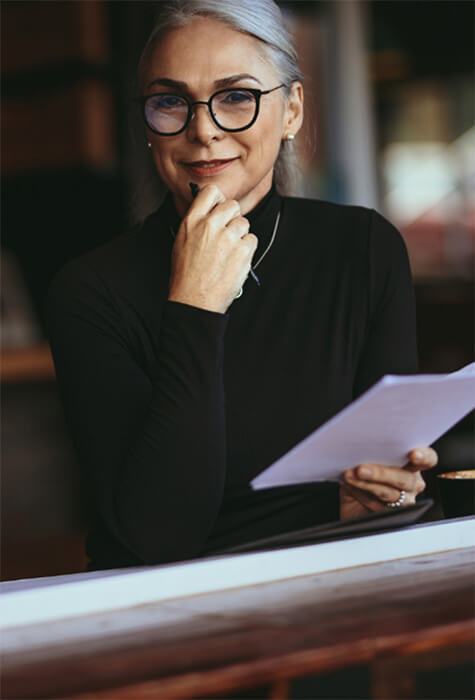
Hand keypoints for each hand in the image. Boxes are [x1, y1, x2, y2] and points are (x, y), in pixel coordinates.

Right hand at [168, 184, 257, 312]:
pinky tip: (234, 260)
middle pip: (233, 206)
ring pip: (244, 223)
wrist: (194, 301)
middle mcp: (210, 225)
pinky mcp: (243, 251)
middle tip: (226, 235)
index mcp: (192, 221)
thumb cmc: (186, 276)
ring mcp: (228, 237)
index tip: (219, 209)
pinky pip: (252, 239)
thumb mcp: (181, 242)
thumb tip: (210, 212)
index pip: (211, 192)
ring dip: (240, 235)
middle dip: (232, 218)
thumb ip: (197, 223)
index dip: (218, 200)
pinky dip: (246, 250)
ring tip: (228, 252)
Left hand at [339, 447, 437, 519]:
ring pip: (390, 493)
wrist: (349, 502)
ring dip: (367, 483)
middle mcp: (412, 483)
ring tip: (349, 476)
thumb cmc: (360, 475)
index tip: (413, 454)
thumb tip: (358, 444)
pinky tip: (350, 486)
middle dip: (381, 473)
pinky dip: (361, 494)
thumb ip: (368, 452)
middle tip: (361, 469)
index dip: (424, 456)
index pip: (428, 459)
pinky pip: (378, 506)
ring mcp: (404, 501)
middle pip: (405, 478)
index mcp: (411, 464)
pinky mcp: (391, 516)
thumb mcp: (364, 459)